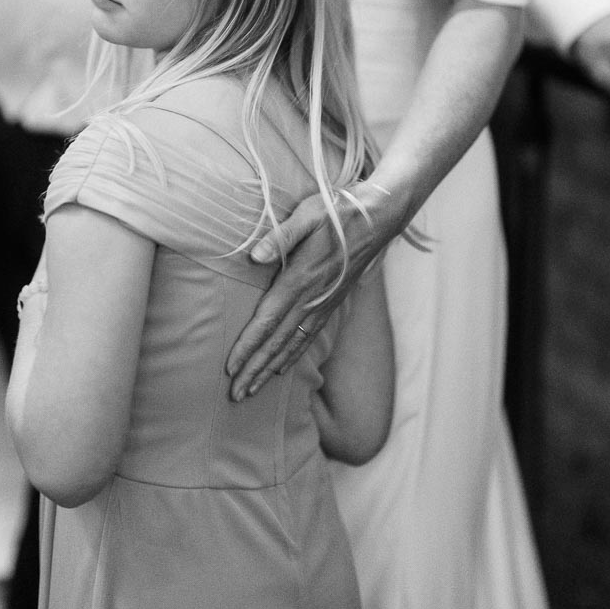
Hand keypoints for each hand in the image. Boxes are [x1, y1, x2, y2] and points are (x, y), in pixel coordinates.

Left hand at [226, 180, 404, 401]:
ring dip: (269, 370)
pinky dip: (292, 357)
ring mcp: (322, 305)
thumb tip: (253, 256)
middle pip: (276, 343)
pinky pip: (307, 338)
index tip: (230, 370)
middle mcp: (310, 300)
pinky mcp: (331, 304)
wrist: (379, 218)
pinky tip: (281, 369)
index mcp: (299, 280)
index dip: (247, 347)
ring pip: (291, 346)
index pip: (267, 322)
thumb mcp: (308, 214)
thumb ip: (280, 237)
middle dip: (254, 371)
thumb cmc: (339, 212)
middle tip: (235, 396)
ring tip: (252, 391)